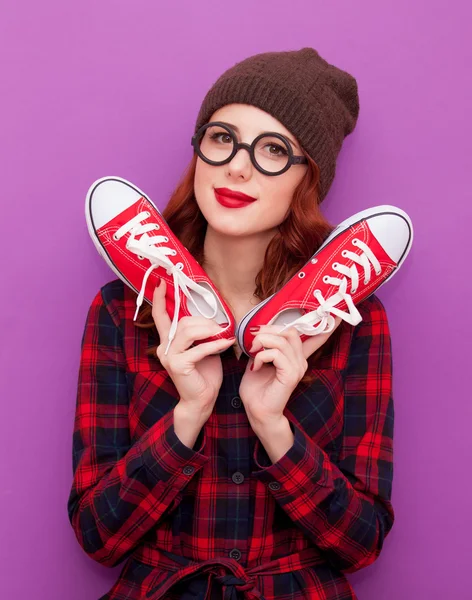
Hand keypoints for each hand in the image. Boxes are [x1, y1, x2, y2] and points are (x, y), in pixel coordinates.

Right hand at [152, 279, 234, 419]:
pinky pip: (200, 348)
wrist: (202, 399)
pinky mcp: (178, 365)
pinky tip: (227, 344)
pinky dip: (216, 344)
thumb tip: (212, 318)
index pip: (160, 316)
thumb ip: (200, 333)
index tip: (160, 282)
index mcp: (167, 341)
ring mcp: (169, 356)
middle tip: (220, 328)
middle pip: (183, 322)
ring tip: (222, 335)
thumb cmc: (204, 373)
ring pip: (188, 331)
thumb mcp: (202, 347)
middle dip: (204, 321)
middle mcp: (164, 347)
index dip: (158, 298)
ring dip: (209, 330)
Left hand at [239, 318, 341, 428]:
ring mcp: (298, 368)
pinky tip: (257, 366)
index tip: (337, 315)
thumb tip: (260, 329)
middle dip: (268, 330)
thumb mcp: (258, 359)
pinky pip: (276, 354)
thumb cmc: (256, 387)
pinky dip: (262, 356)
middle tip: (254, 341)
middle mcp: (301, 361)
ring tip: (253, 352)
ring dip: (262, 342)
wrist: (256, 411)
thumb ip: (264, 345)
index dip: (328, 326)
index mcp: (296, 357)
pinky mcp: (291, 375)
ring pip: (281, 340)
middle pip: (290, 331)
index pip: (316, 338)